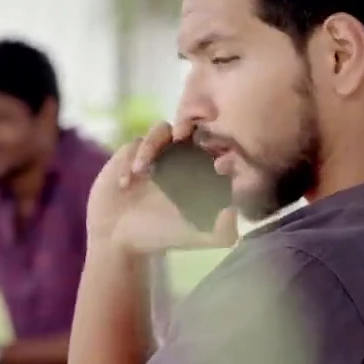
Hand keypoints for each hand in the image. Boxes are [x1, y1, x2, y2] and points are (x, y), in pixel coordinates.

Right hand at [85, 121, 238, 254]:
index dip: (221, 145)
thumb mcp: (203, 236)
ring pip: (162, 130)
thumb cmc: (162, 234)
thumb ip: (227, 227)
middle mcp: (181, 155)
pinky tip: (126, 185)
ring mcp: (155, 151)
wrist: (119, 236)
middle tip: (181, 139)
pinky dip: (132, 159)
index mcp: (203, 169)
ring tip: (141, 171)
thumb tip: (244, 211)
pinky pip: (136, 143)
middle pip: (192, 127)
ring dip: (153, 146)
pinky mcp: (131, 151)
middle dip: (189, 128)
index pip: (218, 145)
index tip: (216, 163)